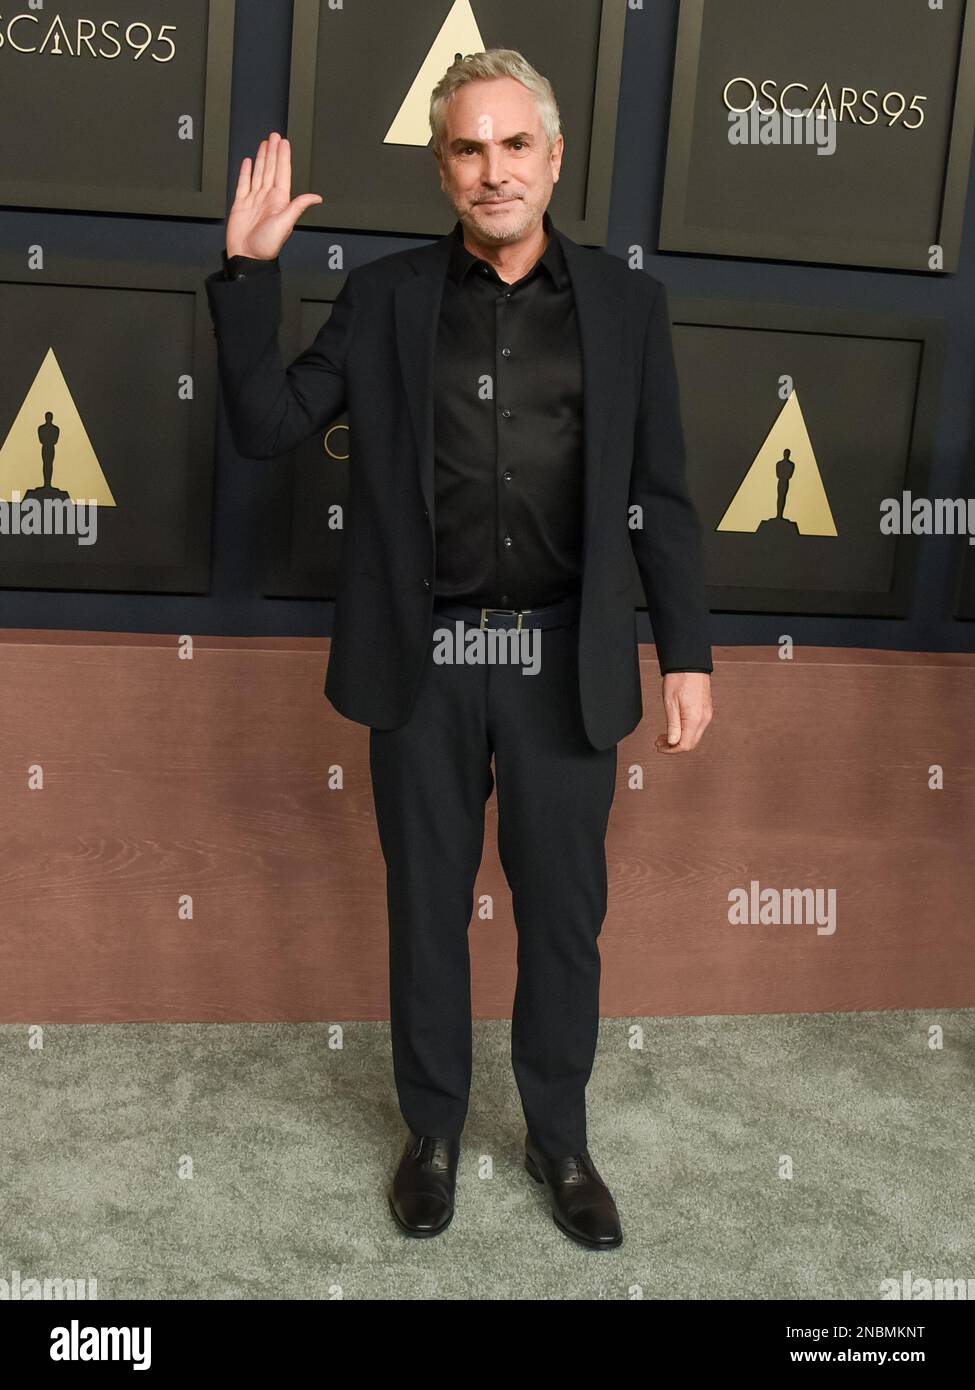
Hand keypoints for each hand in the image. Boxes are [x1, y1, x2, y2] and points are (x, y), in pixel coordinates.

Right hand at [225, 132, 322, 259]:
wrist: (248, 256)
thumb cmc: (266, 245)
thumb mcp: (285, 223)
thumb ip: (298, 207)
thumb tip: (316, 198)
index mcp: (279, 201)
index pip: (282, 173)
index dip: (283, 157)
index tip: (284, 143)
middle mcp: (267, 198)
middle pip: (271, 169)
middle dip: (273, 152)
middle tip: (275, 136)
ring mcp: (254, 200)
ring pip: (259, 173)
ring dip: (262, 158)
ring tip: (265, 144)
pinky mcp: (241, 204)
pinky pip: (244, 184)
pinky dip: (246, 172)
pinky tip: (249, 163)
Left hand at [654, 672, 711, 752]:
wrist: (689, 664)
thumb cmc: (679, 680)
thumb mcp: (670, 704)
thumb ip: (673, 726)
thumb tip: (673, 742)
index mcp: (695, 719)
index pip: (685, 745)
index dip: (671, 750)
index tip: (659, 747)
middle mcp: (704, 719)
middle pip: (690, 743)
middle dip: (674, 746)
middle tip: (659, 742)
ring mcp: (707, 714)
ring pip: (693, 736)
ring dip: (679, 739)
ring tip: (664, 735)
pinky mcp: (706, 710)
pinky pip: (696, 727)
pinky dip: (685, 731)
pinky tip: (674, 727)